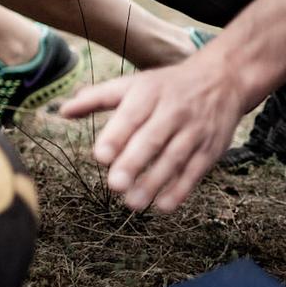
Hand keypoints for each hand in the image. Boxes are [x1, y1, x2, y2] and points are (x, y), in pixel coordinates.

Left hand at [59, 55, 248, 212]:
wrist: (221, 80)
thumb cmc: (165, 87)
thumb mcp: (133, 84)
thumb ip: (97, 98)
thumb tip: (64, 111)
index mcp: (148, 94)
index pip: (130, 116)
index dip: (115, 136)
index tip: (99, 157)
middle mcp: (172, 111)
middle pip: (152, 139)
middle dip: (133, 163)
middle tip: (114, 185)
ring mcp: (194, 131)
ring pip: (174, 158)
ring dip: (154, 183)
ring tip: (132, 203)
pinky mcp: (211, 148)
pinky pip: (195, 171)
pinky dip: (181, 189)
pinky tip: (163, 206)